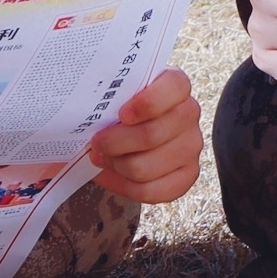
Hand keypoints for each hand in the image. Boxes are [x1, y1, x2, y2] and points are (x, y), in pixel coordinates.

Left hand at [83, 68, 203, 203]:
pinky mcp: (187, 175)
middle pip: (151, 135)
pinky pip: (151, 191)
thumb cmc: (120, 107)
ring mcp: (191, 146)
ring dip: (116, 165)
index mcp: (176, 86)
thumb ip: (109, 92)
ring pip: (146, 167)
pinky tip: (112, 174)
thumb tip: (86, 107)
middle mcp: (189, 114)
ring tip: (104, 158)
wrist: (129, 127)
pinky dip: (123, 186)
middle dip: (114, 143)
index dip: (147, 103)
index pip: (174, 88)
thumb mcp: (116, 91)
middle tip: (97, 142)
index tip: (121, 114)